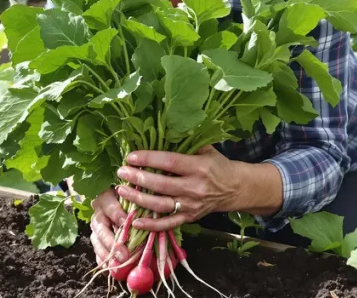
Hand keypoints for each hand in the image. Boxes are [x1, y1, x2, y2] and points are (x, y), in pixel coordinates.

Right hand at [89, 187, 130, 266]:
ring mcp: (94, 227)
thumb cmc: (125, 198)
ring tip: (116, 266)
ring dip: (106, 255)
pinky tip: (109, 270)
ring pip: (97, 242)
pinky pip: (96, 251)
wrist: (112, 198)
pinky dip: (102, 261)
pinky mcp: (95, 238)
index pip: (111, 208)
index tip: (127, 225)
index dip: (119, 216)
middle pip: (102, 230)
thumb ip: (133, 205)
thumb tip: (140, 220)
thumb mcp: (129, 197)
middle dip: (112, 244)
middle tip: (123, 255)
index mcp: (105, 200)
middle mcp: (97, 214)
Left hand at [115, 146, 239, 231]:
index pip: (169, 162)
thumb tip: (160, 132)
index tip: (131, 156)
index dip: (148, 159)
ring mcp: (191, 205)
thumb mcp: (206, 150)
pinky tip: (135, 221)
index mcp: (198, 167)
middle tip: (121, 172)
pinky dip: (151, 225)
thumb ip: (185, 143)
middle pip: (161, 185)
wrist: (235, 188)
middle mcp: (194, 187)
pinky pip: (168, 223)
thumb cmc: (216, 165)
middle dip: (138, 178)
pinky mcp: (190, 218)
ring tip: (122, 190)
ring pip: (161, 205)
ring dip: (139, 199)